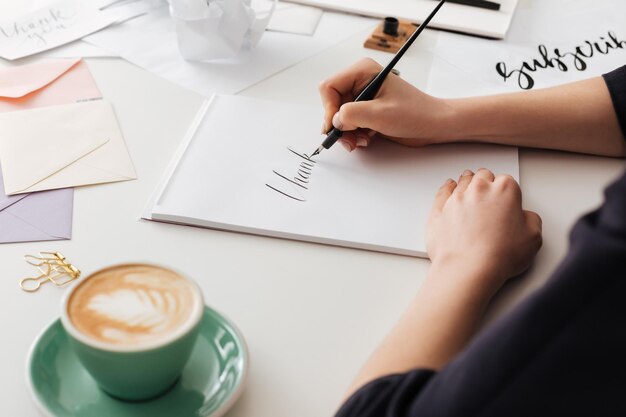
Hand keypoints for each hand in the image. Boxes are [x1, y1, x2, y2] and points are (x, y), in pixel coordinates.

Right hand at [318, 58, 454, 150]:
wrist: (433, 125)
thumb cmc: (415, 113)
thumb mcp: (380, 114)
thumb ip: (352, 115)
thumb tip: (335, 121)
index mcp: (363, 71)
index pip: (329, 87)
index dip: (329, 109)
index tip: (336, 126)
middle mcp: (360, 81)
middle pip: (332, 103)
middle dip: (338, 124)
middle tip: (349, 139)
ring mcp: (362, 97)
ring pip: (338, 116)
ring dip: (346, 132)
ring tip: (360, 141)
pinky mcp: (366, 110)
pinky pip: (348, 123)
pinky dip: (353, 134)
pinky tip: (366, 139)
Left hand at [426, 169, 542, 290]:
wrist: (468, 268)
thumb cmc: (499, 254)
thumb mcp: (533, 237)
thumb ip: (530, 220)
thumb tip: (525, 218)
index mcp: (504, 190)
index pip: (507, 181)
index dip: (508, 192)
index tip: (508, 200)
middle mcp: (478, 189)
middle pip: (483, 177)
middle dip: (487, 183)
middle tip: (489, 195)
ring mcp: (456, 198)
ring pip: (463, 182)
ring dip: (467, 184)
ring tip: (470, 191)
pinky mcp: (439, 209)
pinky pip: (442, 192)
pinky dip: (446, 190)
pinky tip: (449, 190)